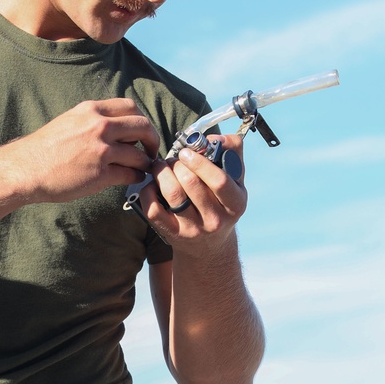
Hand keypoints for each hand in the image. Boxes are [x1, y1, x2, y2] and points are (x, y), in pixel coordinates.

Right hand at [3, 98, 159, 203]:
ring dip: (146, 162)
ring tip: (143, 167)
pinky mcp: (101, 174)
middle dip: (152, 139)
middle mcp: (99, 126)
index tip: (141, 131)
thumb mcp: (69, 121)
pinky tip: (134, 178)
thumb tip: (114, 126)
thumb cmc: (44, 148)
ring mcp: (101, 150)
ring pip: (140, 153)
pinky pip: (131, 173)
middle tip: (150, 150)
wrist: (25, 169)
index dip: (141, 119)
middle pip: (143, 126)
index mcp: (91, 110)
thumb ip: (92, 120)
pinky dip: (137, 176)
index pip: (130, 107)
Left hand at [140, 132, 246, 249]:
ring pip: (173, 194)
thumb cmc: (221, 203)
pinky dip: (148, 192)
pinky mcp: (172, 234)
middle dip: (177, 164)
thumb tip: (214, 138)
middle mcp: (216, 220)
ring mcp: (193, 229)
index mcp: (235, 204)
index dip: (201, 163)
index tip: (187, 152)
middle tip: (173, 158)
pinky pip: (154, 210)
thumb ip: (232, 153)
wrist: (208, 246)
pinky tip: (152, 184)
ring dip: (162, 173)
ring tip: (161, 166)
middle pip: (191, 184)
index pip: (219, 181)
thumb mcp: (235, 182)